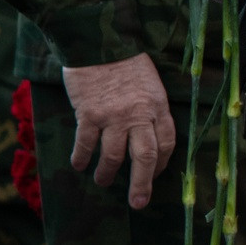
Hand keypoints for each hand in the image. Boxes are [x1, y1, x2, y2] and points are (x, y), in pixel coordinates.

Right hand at [61, 53, 175, 209]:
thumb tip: (141, 135)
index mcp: (158, 106)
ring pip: (114, 156)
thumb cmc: (124, 61)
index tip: (154, 175)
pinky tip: (78, 165)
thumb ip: (148, 108)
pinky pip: (86, 144)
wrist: (98, 41)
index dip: (162, 164)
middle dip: (141, 184)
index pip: (166, 143)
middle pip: (144, 158)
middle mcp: (139, 114)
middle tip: (137, 203)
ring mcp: (113, 116)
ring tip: (102, 181)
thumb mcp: (148, 82)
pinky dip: (82, 158)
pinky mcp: (89, 114)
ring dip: (107, 174)